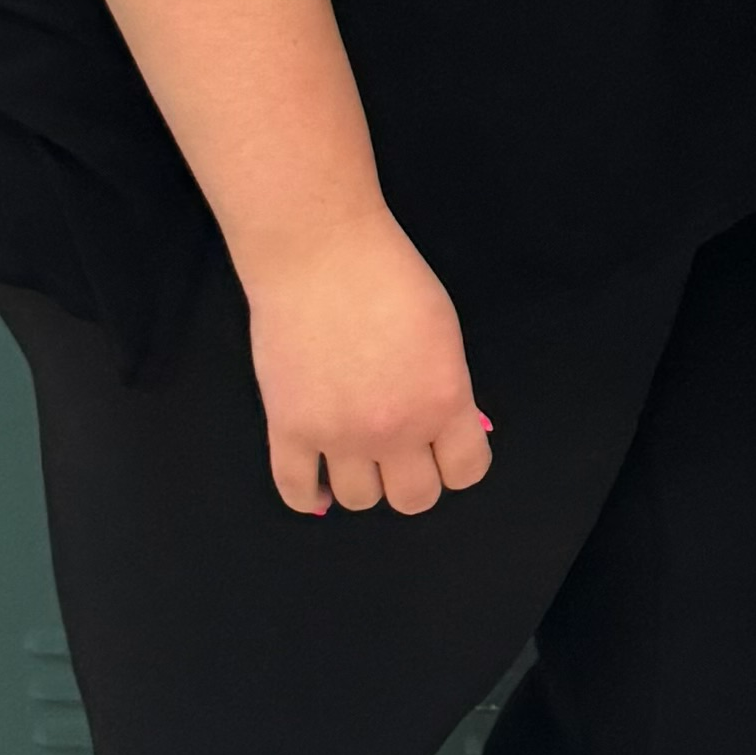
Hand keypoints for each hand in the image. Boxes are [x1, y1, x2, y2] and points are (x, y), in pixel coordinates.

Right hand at [244, 217, 492, 518]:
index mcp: (443, 400)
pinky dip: (310, 498)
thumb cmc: (389, 275)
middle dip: (413, 480)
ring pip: (359, 501)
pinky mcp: (288, 429)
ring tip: (359, 458)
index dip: (459, 465)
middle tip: (403, 456)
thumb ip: (447, 389)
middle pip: (414, 498)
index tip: (447, 452)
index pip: (467, 472)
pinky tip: (319, 489)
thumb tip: (446, 429)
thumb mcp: (444, 332)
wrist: (319, 253)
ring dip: (364, 483)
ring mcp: (337, 434)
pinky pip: (297, 491)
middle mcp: (394, 429)